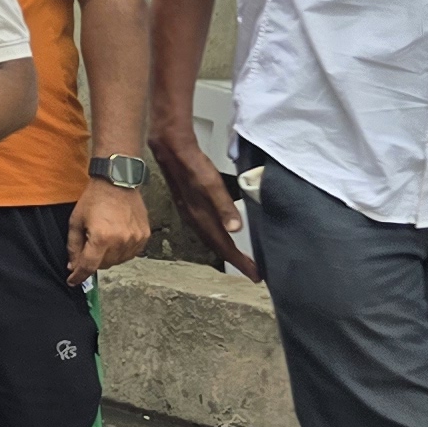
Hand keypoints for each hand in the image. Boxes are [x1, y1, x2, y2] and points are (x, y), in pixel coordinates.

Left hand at [67, 179, 151, 280]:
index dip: (79, 276)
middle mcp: (121, 241)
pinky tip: (115, 239)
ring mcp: (135, 239)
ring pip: (118, 261)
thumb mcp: (76, 221)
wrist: (117, 181)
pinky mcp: (144, 236)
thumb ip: (73, 246)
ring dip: (107, 257)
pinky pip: (130, 253)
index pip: (89, 266)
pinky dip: (120, 251)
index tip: (72, 280)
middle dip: (92, 261)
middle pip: (104, 265)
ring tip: (102, 239)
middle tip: (88, 247)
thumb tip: (73, 265)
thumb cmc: (94, 199)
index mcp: (102, 238)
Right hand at [152, 124, 254, 278]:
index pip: (225, 247)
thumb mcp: (212, 185)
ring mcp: (191, 215)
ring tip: (240, 259)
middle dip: (236, 261)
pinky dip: (218, 239)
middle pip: (218, 248)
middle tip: (253, 272)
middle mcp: (196, 221)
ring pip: (212, 240)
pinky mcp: (190, 208)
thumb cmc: (193, 166)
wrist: (172, 151)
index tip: (256, 275)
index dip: (241, 262)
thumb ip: (224, 207)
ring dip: (227, 251)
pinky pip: (207, 231)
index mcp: (202, 218)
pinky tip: (222, 235)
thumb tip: (235, 229)